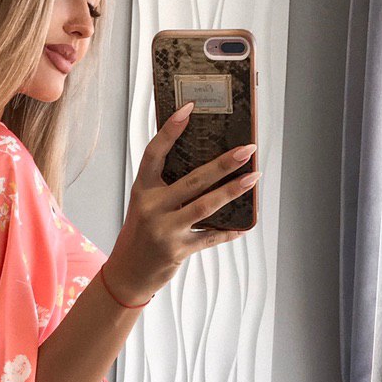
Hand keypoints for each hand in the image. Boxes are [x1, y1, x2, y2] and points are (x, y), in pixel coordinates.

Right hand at [103, 102, 258, 303]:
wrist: (128, 273)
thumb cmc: (141, 233)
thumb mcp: (145, 204)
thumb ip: (166, 186)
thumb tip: (207, 166)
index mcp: (143, 190)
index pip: (155, 153)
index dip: (170, 129)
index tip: (189, 108)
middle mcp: (152, 207)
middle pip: (193, 179)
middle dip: (224, 163)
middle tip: (247, 150)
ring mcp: (165, 230)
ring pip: (206, 206)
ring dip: (233, 191)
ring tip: (254, 177)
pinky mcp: (178, 250)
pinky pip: (210, 237)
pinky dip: (228, 231)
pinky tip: (244, 225)